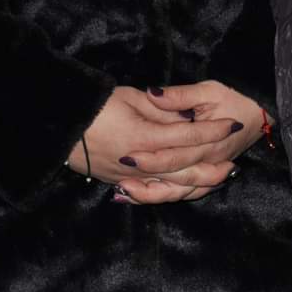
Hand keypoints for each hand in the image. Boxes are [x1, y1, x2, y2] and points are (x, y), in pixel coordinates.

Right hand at [66, 86, 247, 190]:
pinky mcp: (118, 182)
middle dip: (211, 167)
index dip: (211, 129)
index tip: (231, 123)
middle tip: (234, 164)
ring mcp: (127, 176)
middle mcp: (138, 162)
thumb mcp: (131, 98)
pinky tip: (183, 191)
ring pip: (169, 186)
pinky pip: (149, 194)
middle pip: (183, 169)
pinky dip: (169, 194)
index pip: (187, 136)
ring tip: (216, 179)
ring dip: (195, 185)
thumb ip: (162, 109)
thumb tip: (186, 117)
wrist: (58, 125)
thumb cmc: (95, 105)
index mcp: (143, 136)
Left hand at [115, 81, 266, 203]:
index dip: (150, 158)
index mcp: (209, 143)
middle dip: (145, 180)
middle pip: (174, 178)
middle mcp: (210, 162)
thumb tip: (151, 94)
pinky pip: (189, 192)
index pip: (175, 155)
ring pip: (181, 192)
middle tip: (119, 177)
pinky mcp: (211, 173)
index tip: (126, 157)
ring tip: (125, 192)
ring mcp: (211, 170)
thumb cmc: (236, 96)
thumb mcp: (209, 90)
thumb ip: (179, 96)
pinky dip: (166, 195)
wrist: (263, 110)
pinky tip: (143, 195)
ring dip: (153, 194)